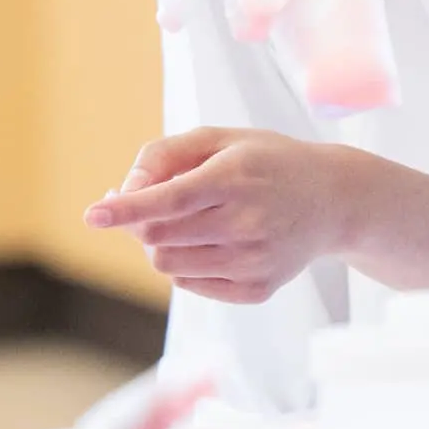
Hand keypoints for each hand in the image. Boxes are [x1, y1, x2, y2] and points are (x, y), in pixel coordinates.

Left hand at [84, 128, 428, 300]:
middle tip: (152, 206)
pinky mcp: (257, 289)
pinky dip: (187, 264)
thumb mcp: (223, 139)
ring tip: (192, 222)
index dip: (126, 209)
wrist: (335, 201)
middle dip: (140, 224)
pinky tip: (215, 242)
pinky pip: (191, 284)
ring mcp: (254, 261)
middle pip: (157, 239)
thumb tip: (123, 193)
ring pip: (168, 265)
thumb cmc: (268, 162)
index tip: (93, 215)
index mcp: (237, 177)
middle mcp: (247, 223)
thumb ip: (165, 155)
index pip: (169, 200)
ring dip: (162, 245)